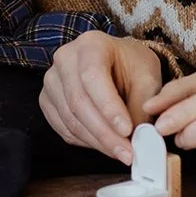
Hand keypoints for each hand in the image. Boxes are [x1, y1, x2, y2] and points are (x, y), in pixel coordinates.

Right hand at [40, 32, 162, 163]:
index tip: (127, 130)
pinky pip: (63, 128)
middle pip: (78, 102)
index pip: (93, 77)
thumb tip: (139, 139)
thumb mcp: (147, 78)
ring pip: (70, 119)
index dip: (109, 107)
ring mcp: (52, 80)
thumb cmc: (132, 67)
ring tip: (121, 152)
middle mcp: (64, 58)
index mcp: (90, 44)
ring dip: (97, 142)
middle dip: (105, 133)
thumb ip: (142, 106)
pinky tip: (105, 145)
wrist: (117, 63)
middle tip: (128, 153)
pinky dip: (86, 142)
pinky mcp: (48, 101)